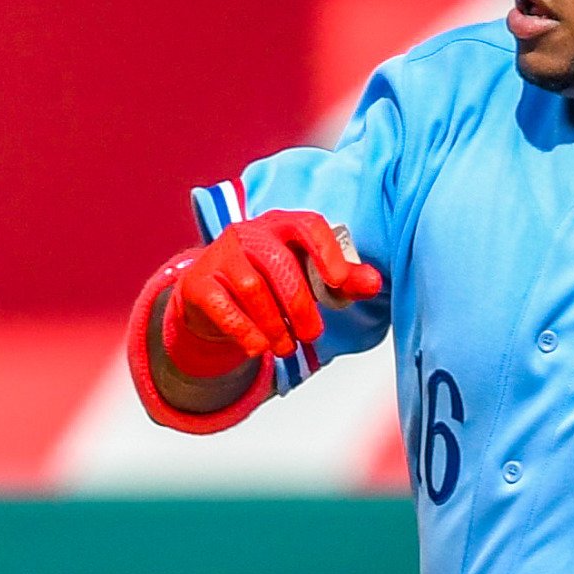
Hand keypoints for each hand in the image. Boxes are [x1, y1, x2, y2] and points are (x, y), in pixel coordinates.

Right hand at [162, 210, 381, 377]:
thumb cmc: (269, 281)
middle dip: (300, 306)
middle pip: (279, 264)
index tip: (339, 281)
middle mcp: (249, 234)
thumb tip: (374, 282)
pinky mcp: (199, 283)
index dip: (326, 251)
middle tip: (312, 334)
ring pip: (252, 288)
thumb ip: (342, 280)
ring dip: (274, 325)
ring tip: (286, 348)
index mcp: (282, 225)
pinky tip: (258, 348)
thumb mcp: (307, 277)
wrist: (211, 296)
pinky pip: (223, 307)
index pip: (307, 225)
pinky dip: (244, 331)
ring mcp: (221, 256)